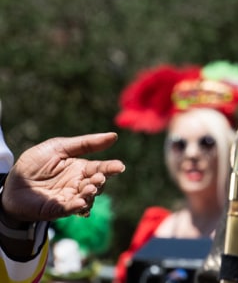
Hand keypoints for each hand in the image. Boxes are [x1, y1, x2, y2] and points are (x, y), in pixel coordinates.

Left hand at [1, 132, 124, 222]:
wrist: (11, 183)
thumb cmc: (34, 164)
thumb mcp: (58, 147)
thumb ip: (85, 144)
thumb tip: (114, 136)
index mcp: (81, 168)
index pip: (101, 168)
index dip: (111, 168)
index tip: (119, 167)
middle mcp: (79, 184)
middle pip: (97, 185)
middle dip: (100, 182)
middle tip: (98, 178)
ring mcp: (69, 198)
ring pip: (88, 198)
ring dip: (90, 195)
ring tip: (88, 189)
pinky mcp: (57, 210)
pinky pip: (71, 209)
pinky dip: (77, 207)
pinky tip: (80, 203)